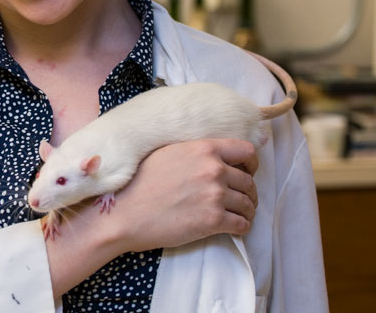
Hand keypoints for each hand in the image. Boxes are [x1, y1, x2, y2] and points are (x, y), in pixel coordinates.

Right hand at [102, 138, 258, 253]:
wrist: (124, 213)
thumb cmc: (139, 183)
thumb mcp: (167, 153)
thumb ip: (194, 152)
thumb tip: (211, 157)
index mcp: (203, 149)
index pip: (246, 151)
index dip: (251, 163)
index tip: (247, 171)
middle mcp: (213, 169)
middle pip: (249, 181)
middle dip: (247, 191)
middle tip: (240, 199)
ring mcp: (215, 195)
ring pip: (248, 204)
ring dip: (246, 211)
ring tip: (238, 215)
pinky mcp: (213, 221)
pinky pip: (242, 224)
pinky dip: (242, 227)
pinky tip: (233, 227)